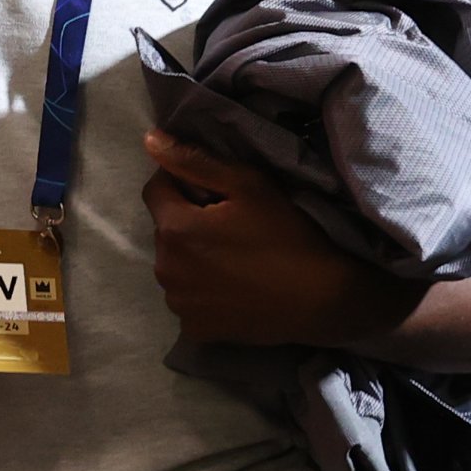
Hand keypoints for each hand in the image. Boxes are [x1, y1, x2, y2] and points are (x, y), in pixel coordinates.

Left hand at [140, 130, 399, 349]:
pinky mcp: (195, 330)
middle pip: (166, 230)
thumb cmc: (287, 235)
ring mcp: (179, 304)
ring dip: (192, 258)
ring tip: (233, 257)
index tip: (216, 192)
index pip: (156, 190)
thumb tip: (150, 140)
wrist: (321, 299)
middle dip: (188, 221)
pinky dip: (202, 291)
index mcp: (174, 229)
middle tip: (230, 224)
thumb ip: (194, 161)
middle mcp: (165, 269)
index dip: (182, 183)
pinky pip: (188, 299)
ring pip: (175, 266)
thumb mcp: (248, 186)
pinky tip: (233, 288)